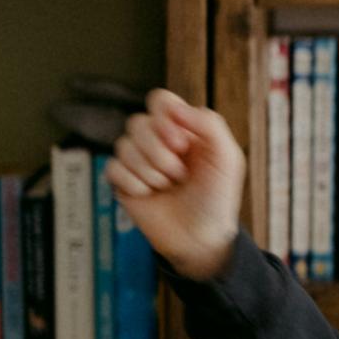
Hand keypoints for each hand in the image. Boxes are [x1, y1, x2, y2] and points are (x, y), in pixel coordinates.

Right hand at [105, 88, 247, 281]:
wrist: (200, 237)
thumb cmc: (217, 197)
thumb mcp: (226, 158)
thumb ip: (208, 124)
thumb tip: (173, 107)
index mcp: (183, 128)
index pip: (160, 101)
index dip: (164, 118)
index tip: (182, 143)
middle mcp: (158, 140)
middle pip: (138, 123)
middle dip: (159, 152)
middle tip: (180, 174)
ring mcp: (138, 160)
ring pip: (123, 145)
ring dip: (149, 170)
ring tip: (168, 186)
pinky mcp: (123, 181)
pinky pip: (112, 167)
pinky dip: (133, 183)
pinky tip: (148, 194)